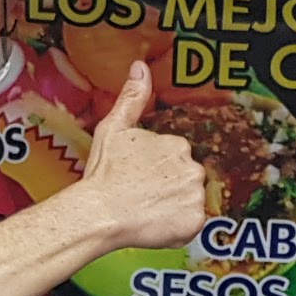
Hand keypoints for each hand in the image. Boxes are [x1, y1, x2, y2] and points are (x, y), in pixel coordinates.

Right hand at [77, 61, 207, 251]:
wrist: (100, 212)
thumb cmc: (104, 172)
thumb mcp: (114, 129)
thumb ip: (132, 98)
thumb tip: (140, 67)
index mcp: (177, 144)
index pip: (175, 160)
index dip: (155, 171)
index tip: (137, 178)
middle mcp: (193, 167)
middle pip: (185, 180)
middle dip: (168, 188)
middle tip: (141, 196)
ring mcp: (195, 196)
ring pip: (189, 202)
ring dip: (173, 208)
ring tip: (146, 211)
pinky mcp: (195, 222)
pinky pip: (191, 225)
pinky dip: (177, 228)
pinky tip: (154, 224)